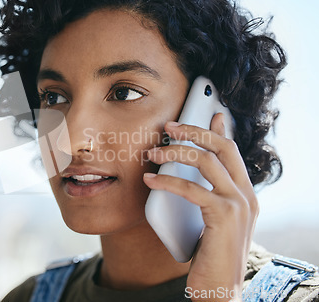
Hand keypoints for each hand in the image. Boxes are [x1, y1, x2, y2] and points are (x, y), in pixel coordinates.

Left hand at [143, 113, 257, 301]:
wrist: (220, 289)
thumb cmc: (210, 255)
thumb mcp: (212, 220)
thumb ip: (207, 195)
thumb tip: (186, 175)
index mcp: (245, 193)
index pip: (233, 151)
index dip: (219, 130)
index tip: (209, 112)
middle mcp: (246, 195)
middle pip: (222, 147)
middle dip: (194, 131)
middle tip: (169, 126)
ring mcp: (238, 205)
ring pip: (206, 162)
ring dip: (175, 154)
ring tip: (152, 154)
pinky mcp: (224, 217)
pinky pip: (192, 189)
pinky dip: (167, 182)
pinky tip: (150, 181)